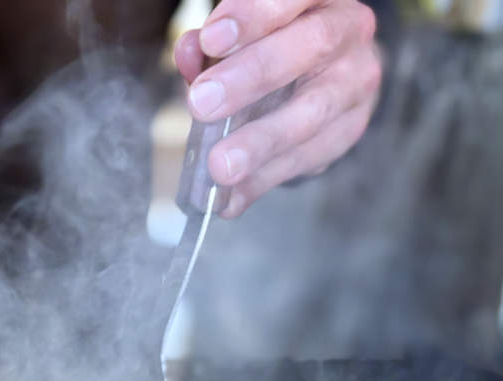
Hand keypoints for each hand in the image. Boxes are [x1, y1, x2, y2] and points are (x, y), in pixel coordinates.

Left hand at [174, 0, 381, 216]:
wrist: (322, 72)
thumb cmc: (271, 43)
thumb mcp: (239, 35)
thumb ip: (213, 42)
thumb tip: (190, 51)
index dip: (256, 14)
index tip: (213, 39)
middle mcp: (348, 28)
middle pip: (311, 46)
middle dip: (252, 76)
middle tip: (202, 103)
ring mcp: (357, 80)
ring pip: (315, 110)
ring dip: (261, 141)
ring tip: (220, 166)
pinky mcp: (350, 128)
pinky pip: (310, 157)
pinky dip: (264, 179)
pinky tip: (231, 197)